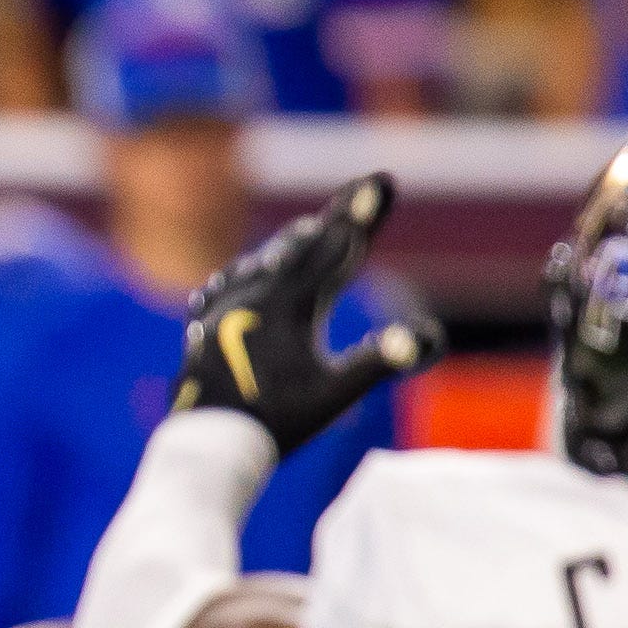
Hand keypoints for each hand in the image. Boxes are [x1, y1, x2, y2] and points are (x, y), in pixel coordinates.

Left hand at [175, 175, 441, 454]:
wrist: (205, 447)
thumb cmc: (276, 423)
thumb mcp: (337, 393)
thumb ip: (382, 360)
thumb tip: (424, 337)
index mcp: (292, 301)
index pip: (336, 247)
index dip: (362, 214)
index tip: (382, 180)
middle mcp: (256, 293)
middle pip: (303, 246)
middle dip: (336, 221)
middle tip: (360, 195)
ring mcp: (226, 309)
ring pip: (264, 264)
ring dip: (291, 247)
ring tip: (309, 233)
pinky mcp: (202, 330)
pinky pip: (227, 289)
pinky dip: (247, 277)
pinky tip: (241, 277)